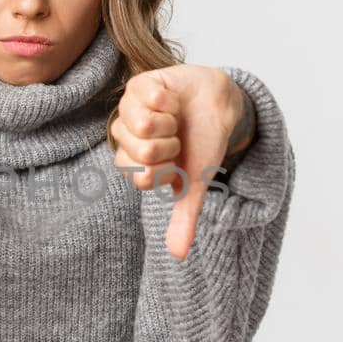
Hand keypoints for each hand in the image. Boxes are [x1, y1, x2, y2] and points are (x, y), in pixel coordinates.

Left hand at [110, 65, 253, 261]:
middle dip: (170, 146)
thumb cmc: (202, 143)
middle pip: (142, 152)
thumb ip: (184, 218)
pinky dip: (171, 102)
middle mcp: (124, 137)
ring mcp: (128, 110)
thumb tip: (179, 256)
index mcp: (132, 163)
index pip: (142, 177)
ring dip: (170, 123)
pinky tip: (173, 100)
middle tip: (176, 137)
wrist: (218, 105)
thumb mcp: (195, 183)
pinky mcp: (138, 86)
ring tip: (174, 118)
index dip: (167, 169)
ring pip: (143, 125)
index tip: (176, 161)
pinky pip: (152, 99)